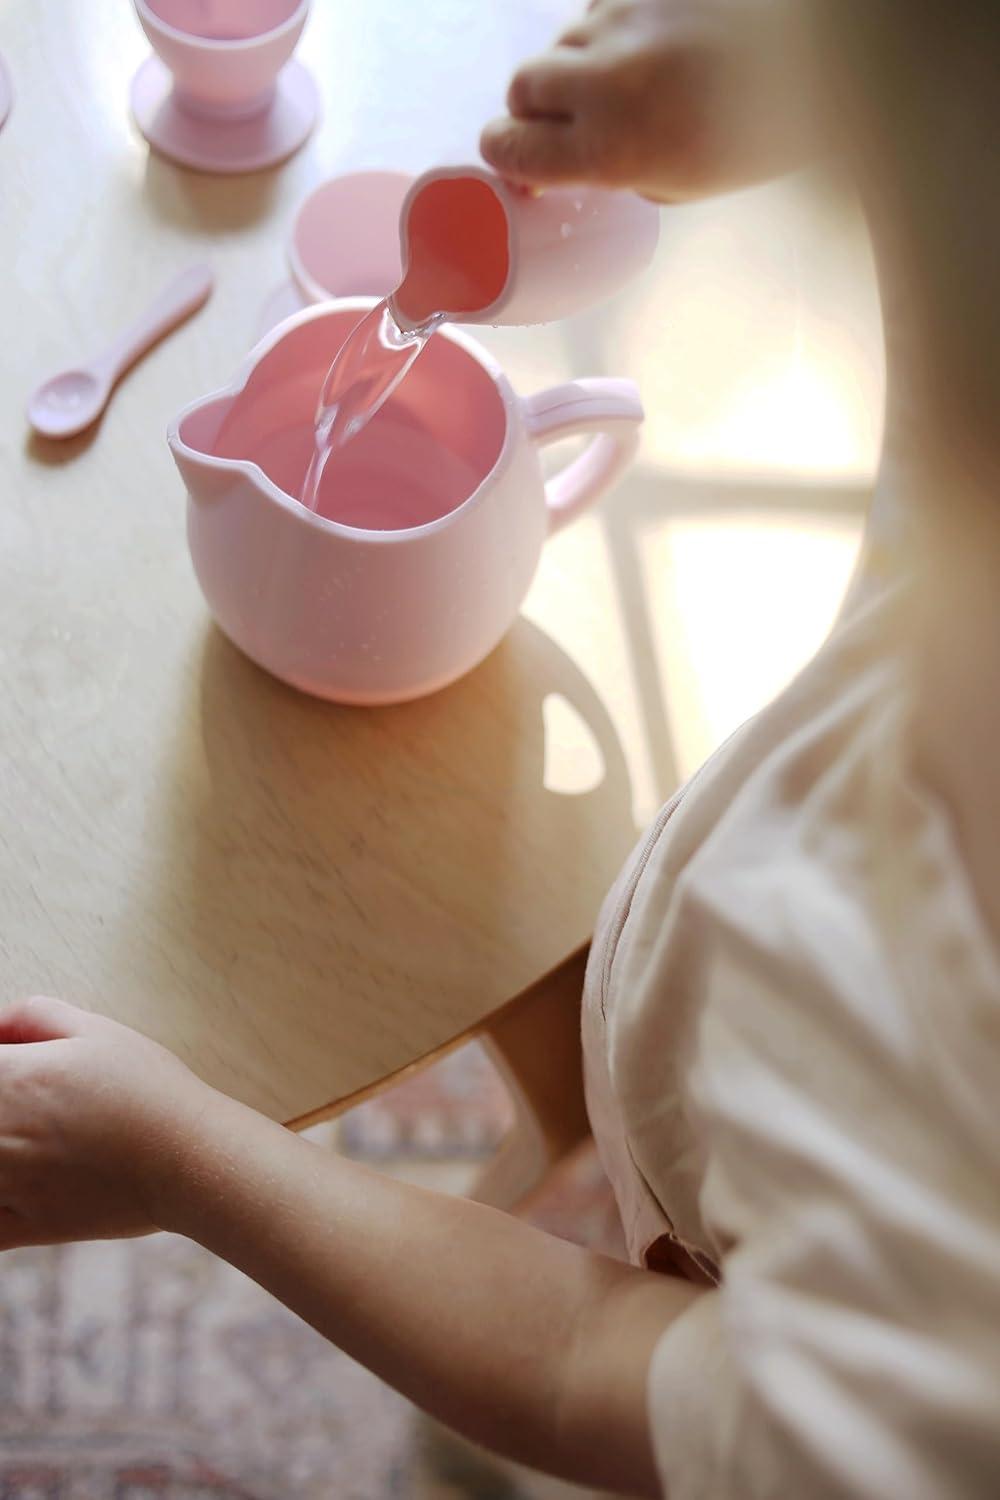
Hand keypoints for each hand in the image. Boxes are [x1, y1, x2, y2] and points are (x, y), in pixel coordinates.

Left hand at [0, 995, 213, 1247]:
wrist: (189, 1156)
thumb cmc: (148, 1090)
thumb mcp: (95, 1030)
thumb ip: (32, 1017)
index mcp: (9, 1079)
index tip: (13, 1067)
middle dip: (1, 1108)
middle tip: (32, 1104)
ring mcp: (7, 1185)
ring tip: (29, 1139)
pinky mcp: (25, 1226)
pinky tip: (15, 1188)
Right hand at [480, 0, 813, 201]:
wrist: (830, 51)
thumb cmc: (764, 131)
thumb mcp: (686, 184)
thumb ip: (619, 172)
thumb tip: (576, 159)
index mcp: (610, 147)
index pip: (511, 147)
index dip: (507, 154)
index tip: (515, 159)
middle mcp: (603, 79)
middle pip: (522, 84)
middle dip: (535, 107)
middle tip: (566, 122)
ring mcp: (622, 18)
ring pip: (562, 40)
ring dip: (578, 64)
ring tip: (629, 80)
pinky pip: (602, 5)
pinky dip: (615, 26)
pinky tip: (655, 42)